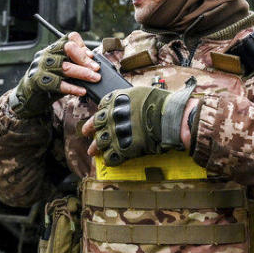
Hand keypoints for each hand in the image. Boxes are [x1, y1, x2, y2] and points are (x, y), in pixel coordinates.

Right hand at [9, 31, 100, 116]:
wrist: (28, 98)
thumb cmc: (49, 82)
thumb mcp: (62, 70)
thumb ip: (74, 64)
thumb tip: (93, 62)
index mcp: (52, 48)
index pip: (69, 39)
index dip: (82, 46)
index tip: (92, 57)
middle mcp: (45, 54)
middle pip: (68, 49)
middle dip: (84, 59)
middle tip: (96, 69)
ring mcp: (40, 67)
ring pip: (65, 67)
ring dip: (83, 73)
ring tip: (94, 79)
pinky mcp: (38, 81)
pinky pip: (58, 84)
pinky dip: (73, 88)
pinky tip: (82, 91)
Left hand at [82, 79, 197, 164]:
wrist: (167, 117)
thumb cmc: (159, 102)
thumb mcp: (139, 92)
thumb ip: (127, 99)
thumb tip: (127, 103)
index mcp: (115, 101)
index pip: (100, 107)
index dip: (98, 114)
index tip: (96, 118)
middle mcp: (111, 116)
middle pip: (96, 125)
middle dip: (89, 130)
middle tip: (86, 134)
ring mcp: (115, 133)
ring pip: (99, 142)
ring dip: (95, 147)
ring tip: (92, 152)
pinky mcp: (123, 148)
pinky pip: (111, 156)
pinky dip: (109, 159)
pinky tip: (109, 160)